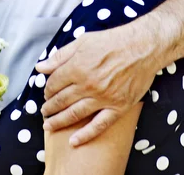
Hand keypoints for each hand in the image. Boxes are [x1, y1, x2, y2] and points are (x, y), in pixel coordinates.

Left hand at [35, 25, 159, 146]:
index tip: (46, 92)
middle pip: (61, 100)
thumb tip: (40, 67)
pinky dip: (85, 135)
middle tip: (44, 111)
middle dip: (49, 107)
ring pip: (74, 114)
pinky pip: (99, 125)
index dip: (46, 89)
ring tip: (49, 125)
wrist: (143, 47)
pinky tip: (73, 142)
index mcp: (77, 67)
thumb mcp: (82, 42)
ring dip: (58, 121)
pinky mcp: (118, 107)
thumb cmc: (112, 41)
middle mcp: (87, 85)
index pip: (53, 84)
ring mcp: (103, 98)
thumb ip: (60, 56)